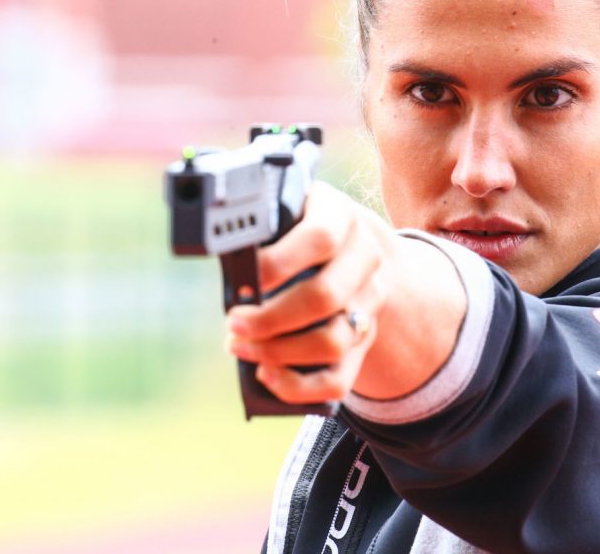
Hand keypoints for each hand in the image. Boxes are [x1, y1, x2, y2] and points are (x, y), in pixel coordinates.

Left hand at [225, 181, 394, 404]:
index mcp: (341, 218)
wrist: (347, 246)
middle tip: (233, 322)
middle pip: (325, 296)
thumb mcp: (286, 214)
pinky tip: (266, 374)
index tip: (246, 278)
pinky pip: (339, 378)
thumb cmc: (296, 229)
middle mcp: (365, 259)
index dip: (280, 262)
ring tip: (240, 347)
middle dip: (270, 317)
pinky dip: (298, 385)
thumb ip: (265, 232)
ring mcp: (369, 303)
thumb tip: (229, 267)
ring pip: (332, 341)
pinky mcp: (364, 339)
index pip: (320, 239)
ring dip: (278, 351)